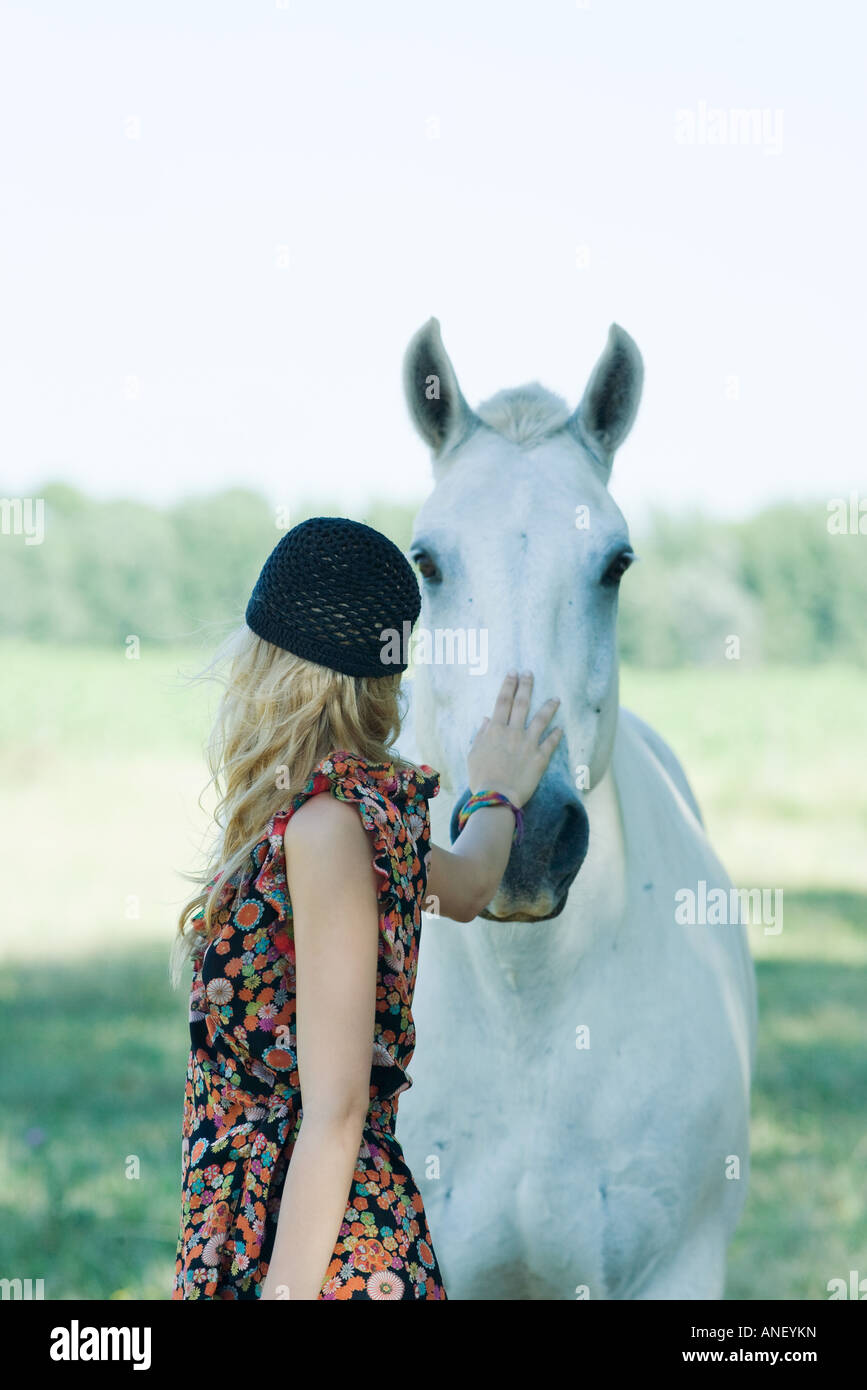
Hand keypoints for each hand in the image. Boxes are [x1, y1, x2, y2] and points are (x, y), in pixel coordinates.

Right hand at [466, 670, 561, 807]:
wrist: (496, 797)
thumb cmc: (481, 777)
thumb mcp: (473, 754)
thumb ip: (481, 735)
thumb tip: (487, 719)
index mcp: (495, 730)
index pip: (503, 701)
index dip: (508, 685)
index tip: (513, 673)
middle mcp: (513, 732)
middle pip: (521, 704)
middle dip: (526, 686)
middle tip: (530, 673)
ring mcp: (528, 744)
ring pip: (541, 719)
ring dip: (549, 707)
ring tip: (556, 698)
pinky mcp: (540, 758)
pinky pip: (550, 742)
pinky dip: (556, 734)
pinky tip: (561, 728)